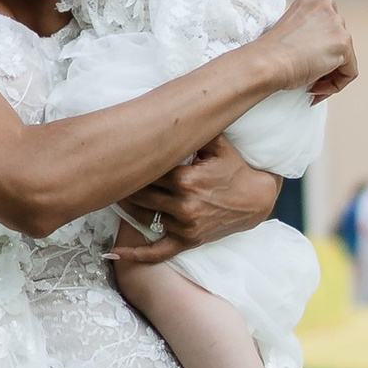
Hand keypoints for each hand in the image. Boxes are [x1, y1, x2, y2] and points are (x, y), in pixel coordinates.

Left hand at [107, 138, 282, 267]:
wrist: (257, 200)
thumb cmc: (234, 169)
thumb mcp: (218, 144)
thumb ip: (194, 130)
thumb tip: (170, 113)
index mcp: (186, 179)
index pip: (148, 170)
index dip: (133, 163)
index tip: (119, 157)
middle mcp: (184, 204)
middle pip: (140, 194)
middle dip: (125, 185)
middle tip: (111, 175)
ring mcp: (185, 225)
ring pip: (143, 216)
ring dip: (126, 207)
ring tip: (113, 195)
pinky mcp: (188, 240)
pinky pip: (158, 251)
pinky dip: (136, 254)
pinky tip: (115, 253)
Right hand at [265, 0, 355, 101]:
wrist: (267, 61)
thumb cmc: (269, 53)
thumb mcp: (288, 33)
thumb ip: (306, 35)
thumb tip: (316, 54)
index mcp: (309, 1)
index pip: (325, 27)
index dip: (317, 50)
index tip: (305, 63)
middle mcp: (326, 7)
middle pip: (337, 41)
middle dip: (325, 62)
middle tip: (309, 78)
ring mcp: (337, 24)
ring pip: (345, 57)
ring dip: (330, 75)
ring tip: (311, 85)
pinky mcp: (344, 43)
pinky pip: (350, 72)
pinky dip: (336, 85)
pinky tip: (315, 88)